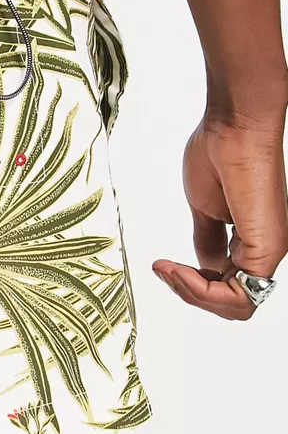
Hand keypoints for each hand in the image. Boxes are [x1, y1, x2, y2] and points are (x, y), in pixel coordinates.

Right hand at [154, 115, 287, 318]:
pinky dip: (201, 290)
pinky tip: (177, 270)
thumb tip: (202, 266)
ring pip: (236, 306)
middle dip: (191, 295)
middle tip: (164, 271)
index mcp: (253, 240)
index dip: (193, 286)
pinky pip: (238, 295)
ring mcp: (269, 251)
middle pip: (231, 304)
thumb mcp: (205, 209)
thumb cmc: (217, 154)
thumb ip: (206, 240)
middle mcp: (265, 250)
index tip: (165, 266)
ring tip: (168, 270)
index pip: (228, 287)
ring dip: (192, 294)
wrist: (232, 128)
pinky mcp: (267, 248)